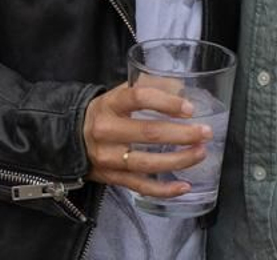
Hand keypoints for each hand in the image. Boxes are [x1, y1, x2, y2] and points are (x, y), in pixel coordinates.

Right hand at [81, 84, 210, 198]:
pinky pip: (141, 186)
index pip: (139, 98)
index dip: (167, 103)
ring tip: (200, 153)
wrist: (72, 137)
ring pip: (147, 163)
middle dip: (182, 134)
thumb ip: (150, 87)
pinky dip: (164, 190)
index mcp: (110, 104)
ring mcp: (109, 158)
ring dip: (178, 160)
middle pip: (148, 133)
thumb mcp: (120, 93)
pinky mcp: (112, 178)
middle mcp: (107, 131)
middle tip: (205, 132)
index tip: (189, 108)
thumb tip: (182, 89)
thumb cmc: (106, 113)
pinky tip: (184, 186)